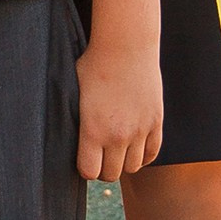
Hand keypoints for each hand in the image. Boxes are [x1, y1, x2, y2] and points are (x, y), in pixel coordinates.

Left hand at [77, 37, 163, 182]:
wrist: (126, 45)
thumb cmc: (94, 65)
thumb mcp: (73, 93)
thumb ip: (74, 122)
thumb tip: (64, 139)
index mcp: (93, 130)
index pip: (89, 172)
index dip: (85, 168)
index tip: (85, 157)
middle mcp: (118, 135)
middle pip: (111, 174)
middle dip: (103, 168)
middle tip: (100, 154)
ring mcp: (140, 130)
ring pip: (133, 167)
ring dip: (123, 162)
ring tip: (117, 149)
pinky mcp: (156, 122)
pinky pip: (152, 153)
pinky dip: (143, 155)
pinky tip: (134, 146)